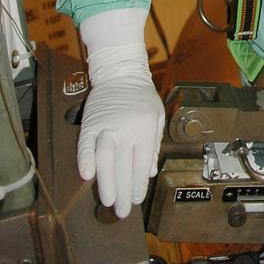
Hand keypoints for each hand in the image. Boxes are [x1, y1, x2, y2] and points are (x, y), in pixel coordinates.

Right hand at [78, 11, 164, 218]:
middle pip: (124, 167)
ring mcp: (108, 126)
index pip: (142, 164)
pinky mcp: (91, 123)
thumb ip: (154, 144)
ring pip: (106, 160)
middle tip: (122, 211)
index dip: (139, 185)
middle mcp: (127, 129)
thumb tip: (150, 173)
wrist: (121, 72)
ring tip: (108, 201)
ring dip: (106, 183)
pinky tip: (87, 176)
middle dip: (124, 193)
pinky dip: (86, 160)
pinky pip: (87, 144)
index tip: (137, 200)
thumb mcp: (156, 116)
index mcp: (146, 128)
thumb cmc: (141, 95)